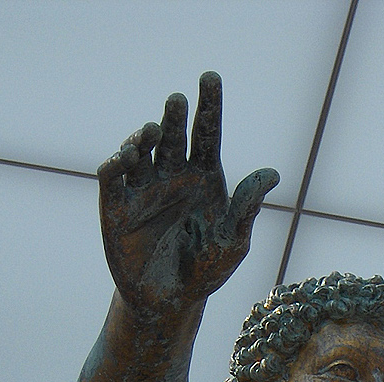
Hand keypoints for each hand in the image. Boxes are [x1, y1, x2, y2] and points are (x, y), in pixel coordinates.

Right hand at [97, 71, 278, 316]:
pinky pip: (112, 177)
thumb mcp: (233, 241)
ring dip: (144, 136)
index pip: (207, 132)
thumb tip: (271, 174)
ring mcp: (142, 187)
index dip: (209, 104)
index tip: (210, 77)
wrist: (170, 302)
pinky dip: (115, 164)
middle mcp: (173, 174)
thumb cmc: (207, 270)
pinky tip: (124, 158)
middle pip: (174, 133)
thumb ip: (247, 208)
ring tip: (152, 132)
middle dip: (175, 115)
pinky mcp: (115, 205)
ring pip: (141, 148)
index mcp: (204, 176)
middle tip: (177, 101)